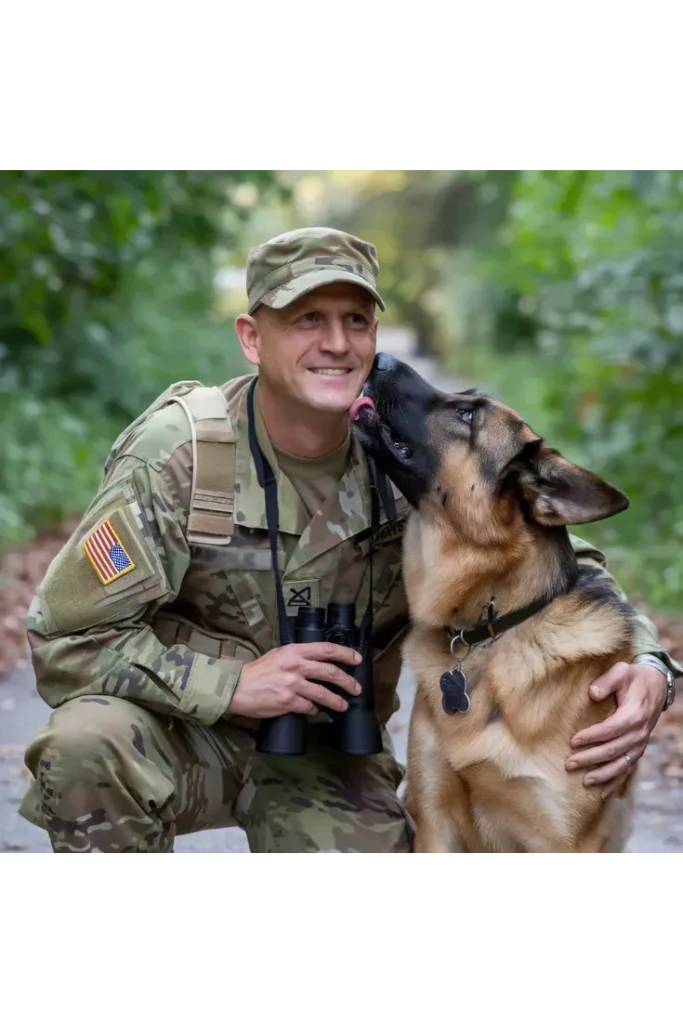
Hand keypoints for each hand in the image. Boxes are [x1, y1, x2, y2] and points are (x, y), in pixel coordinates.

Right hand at [229, 642, 362, 718]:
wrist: (238, 687)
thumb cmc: (259, 670)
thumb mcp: (279, 654)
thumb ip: (299, 656)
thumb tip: (320, 662)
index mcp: (295, 651)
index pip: (327, 649)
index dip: (346, 654)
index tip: (357, 659)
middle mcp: (296, 666)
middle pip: (331, 672)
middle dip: (348, 682)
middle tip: (356, 688)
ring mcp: (293, 685)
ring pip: (324, 694)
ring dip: (337, 701)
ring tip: (343, 705)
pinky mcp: (289, 703)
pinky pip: (310, 708)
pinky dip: (314, 710)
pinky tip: (315, 711)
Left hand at [566, 662, 666, 796]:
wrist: (656, 686)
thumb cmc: (633, 678)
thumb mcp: (621, 671)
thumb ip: (606, 681)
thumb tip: (592, 693)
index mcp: (634, 714)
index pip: (611, 729)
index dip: (592, 737)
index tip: (573, 741)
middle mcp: (639, 733)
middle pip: (613, 750)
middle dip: (590, 758)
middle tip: (569, 763)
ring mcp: (640, 743)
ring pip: (622, 764)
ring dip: (603, 775)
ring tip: (585, 781)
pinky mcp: (638, 749)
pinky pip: (628, 769)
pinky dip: (617, 782)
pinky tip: (603, 792)